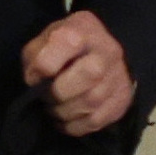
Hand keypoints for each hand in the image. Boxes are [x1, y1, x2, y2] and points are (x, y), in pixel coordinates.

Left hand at [20, 10, 132, 137]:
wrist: (93, 57)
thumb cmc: (59, 50)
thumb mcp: (41, 43)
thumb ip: (34, 57)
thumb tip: (35, 82)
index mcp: (83, 29)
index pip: (68, 42)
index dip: (44, 65)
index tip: (34, 76)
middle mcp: (108, 50)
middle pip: (91, 73)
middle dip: (59, 92)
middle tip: (46, 96)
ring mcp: (119, 75)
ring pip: (93, 101)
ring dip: (64, 111)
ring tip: (54, 107)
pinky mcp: (121, 99)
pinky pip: (97, 120)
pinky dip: (74, 125)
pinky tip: (65, 118)